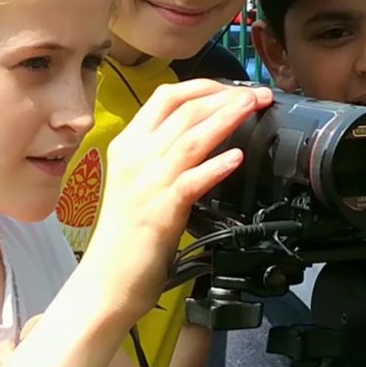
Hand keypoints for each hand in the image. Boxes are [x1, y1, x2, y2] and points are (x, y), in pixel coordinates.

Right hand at [84, 79, 272, 319]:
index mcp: (128, 145)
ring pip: (190, 138)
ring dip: (226, 118)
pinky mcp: (159, 212)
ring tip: (254, 107)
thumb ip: (165, 155)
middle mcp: (134, 158)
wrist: (107, 280)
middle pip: (184, 111)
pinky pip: (191, 181)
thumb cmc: (127, 235)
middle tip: (258, 95)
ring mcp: (146, 184)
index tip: (235, 88)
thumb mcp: (139, 181)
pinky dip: (215, 166)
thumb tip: (205, 134)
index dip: (205, 86)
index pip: (167, 97)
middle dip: (225, 96)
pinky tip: (236, 158)